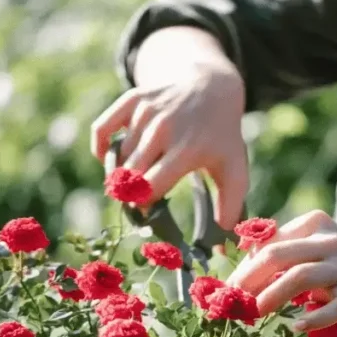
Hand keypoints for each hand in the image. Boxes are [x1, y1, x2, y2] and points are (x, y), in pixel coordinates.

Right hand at [90, 28, 248, 228]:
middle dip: (129, 193)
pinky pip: (102, 129)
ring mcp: (147, 112)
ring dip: (120, 173)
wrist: (211, 88)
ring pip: (118, 156)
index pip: (150, 187)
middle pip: (129, 175)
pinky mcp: (133, 99)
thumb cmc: (221, 137)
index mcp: (188, 150)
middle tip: (138, 199)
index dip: (143, 205)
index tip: (148, 212)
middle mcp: (165, 129)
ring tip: (134, 180)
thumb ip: (230, 207)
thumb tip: (222, 248)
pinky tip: (112, 159)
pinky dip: (101, 148)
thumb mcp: (234, 169)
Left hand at [225, 210, 336, 332]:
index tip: (228, 288)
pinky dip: (310, 319)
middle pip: (278, 254)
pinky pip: (331, 307)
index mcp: (317, 224)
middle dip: (250, 279)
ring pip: (300, 277)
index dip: (245, 266)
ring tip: (256, 314)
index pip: (270, 242)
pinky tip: (296, 328)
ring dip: (272, 297)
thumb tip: (242, 278)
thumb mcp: (321, 255)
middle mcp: (332, 241)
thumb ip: (289, 259)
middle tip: (233, 302)